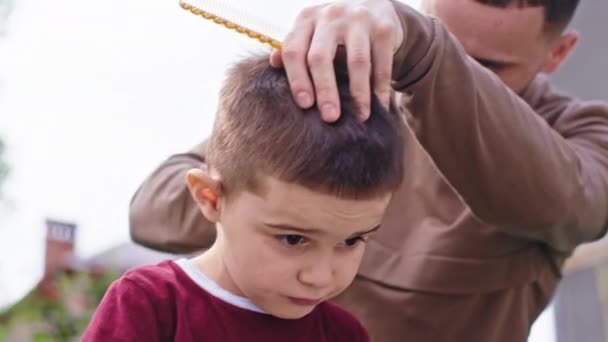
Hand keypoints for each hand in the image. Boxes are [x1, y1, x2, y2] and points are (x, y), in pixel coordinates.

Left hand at [270, 0, 403, 121]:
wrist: (373, 6)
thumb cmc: (335, 30)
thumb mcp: (313, 35)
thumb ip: (295, 50)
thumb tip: (273, 62)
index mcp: (306, 19)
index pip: (294, 51)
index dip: (297, 80)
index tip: (304, 106)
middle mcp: (330, 15)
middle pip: (321, 57)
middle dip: (325, 91)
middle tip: (330, 118)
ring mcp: (358, 19)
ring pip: (357, 62)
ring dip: (358, 94)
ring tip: (361, 117)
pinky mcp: (384, 27)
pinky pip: (382, 63)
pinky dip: (381, 87)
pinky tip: (380, 106)